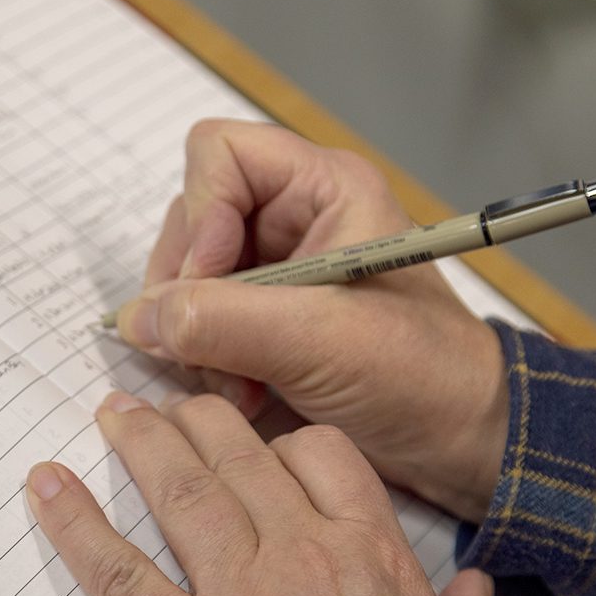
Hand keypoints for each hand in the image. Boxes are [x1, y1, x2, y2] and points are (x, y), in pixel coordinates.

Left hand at [26, 392, 536, 595]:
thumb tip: (475, 592)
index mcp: (376, 559)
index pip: (321, 457)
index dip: (283, 440)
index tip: (259, 441)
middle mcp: (305, 560)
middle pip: (241, 457)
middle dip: (198, 417)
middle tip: (167, 399)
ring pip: (184, 492)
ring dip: (141, 443)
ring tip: (113, 412)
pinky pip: (121, 575)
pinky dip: (76, 526)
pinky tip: (46, 488)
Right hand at [118, 119, 507, 522]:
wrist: (457, 440)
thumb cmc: (420, 376)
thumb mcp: (320, 340)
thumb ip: (222, 322)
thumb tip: (138, 319)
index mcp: (322, 189)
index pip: (218, 154)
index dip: (201, 215)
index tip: (209, 284)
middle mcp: (292, 218)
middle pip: (190, 221)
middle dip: (189, 292)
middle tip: (213, 349)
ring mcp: (274, 270)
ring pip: (185, 277)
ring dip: (194, 336)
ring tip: (237, 382)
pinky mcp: (263, 317)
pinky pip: (197, 321)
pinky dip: (203, 360)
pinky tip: (242, 392)